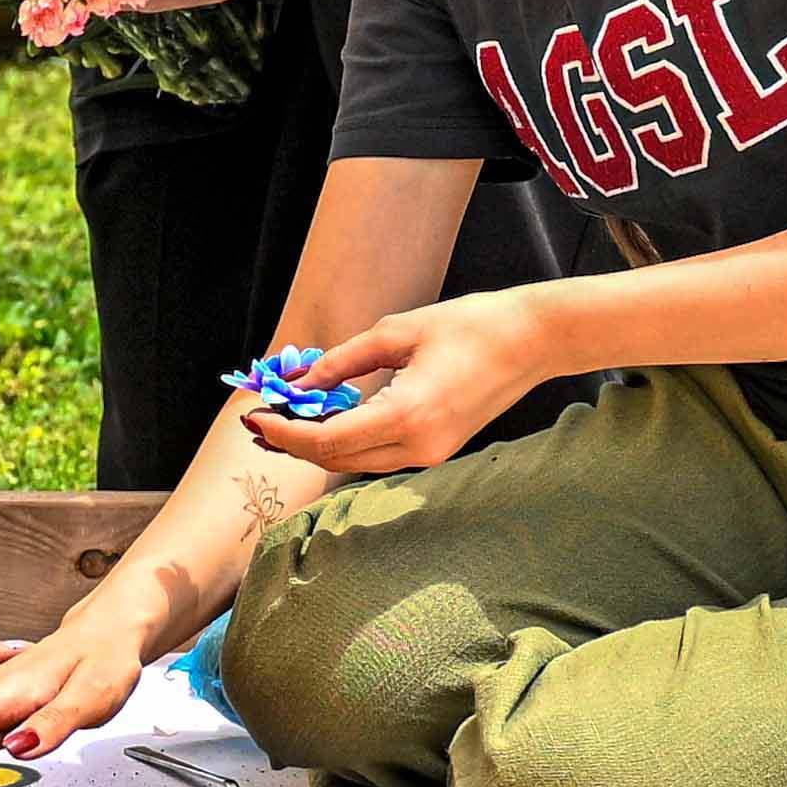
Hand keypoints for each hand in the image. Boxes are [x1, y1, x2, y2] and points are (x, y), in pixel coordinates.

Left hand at [250, 287, 571, 470]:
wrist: (531, 341)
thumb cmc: (470, 326)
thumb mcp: (397, 332)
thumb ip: (343, 361)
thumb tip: (300, 381)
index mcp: (407, 415)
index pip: (326, 439)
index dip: (284, 432)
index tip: (254, 417)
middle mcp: (417, 446)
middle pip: (335, 458)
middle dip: (292, 441)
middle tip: (259, 419)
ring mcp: (429, 453)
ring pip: (354, 461)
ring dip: (317, 443)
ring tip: (285, 417)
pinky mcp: (435, 450)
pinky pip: (377, 454)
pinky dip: (346, 440)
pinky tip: (328, 417)